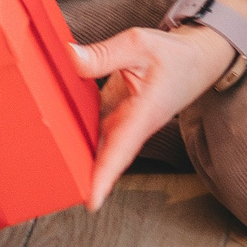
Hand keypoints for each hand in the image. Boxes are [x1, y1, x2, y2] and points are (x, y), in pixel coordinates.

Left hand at [67, 23, 237, 208]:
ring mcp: (126, 122)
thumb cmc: (173, 55)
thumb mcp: (138, 45)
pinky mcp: (119, 114)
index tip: (92, 201)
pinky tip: (56, 134)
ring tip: (50, 170)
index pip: (122, 150)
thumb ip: (104, 54)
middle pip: (106, 157)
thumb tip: (72, 58)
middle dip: (85, 177)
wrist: (196, 59)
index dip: (106, 176)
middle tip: (57, 192)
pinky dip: (79, 134)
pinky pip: (97, 129)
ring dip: (78, 156)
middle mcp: (134, 124)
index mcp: (144, 113)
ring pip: (100, 145)